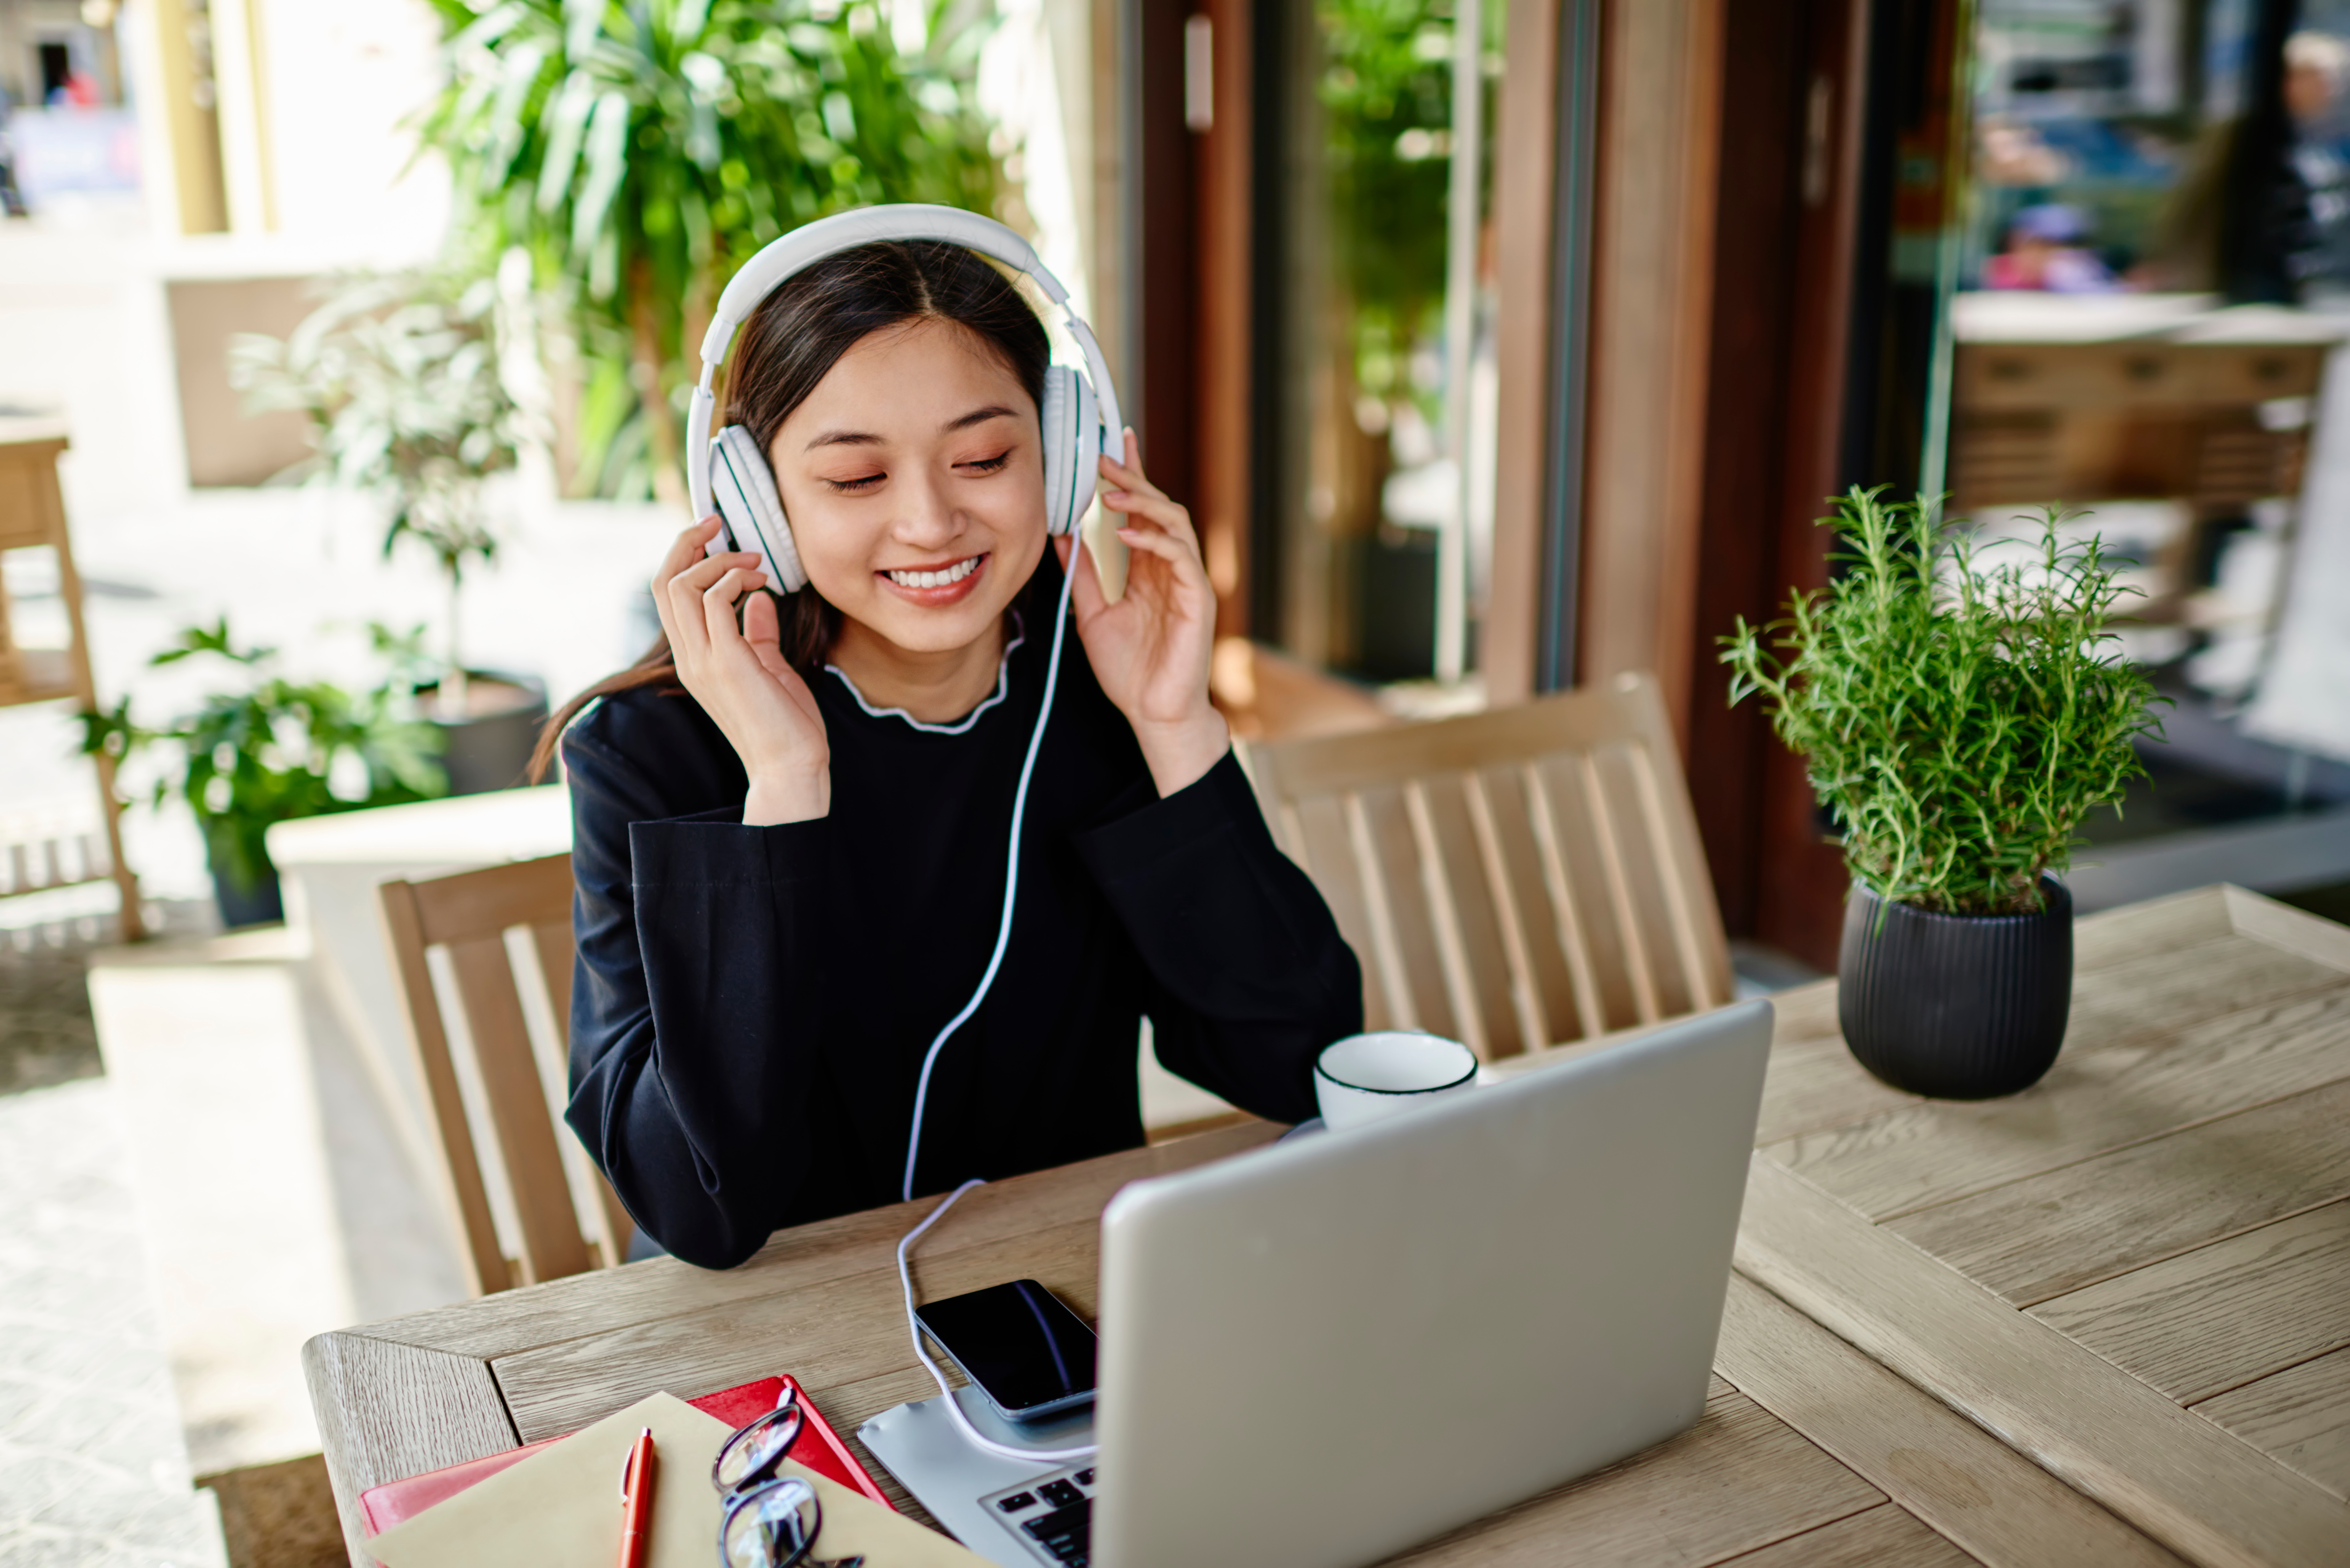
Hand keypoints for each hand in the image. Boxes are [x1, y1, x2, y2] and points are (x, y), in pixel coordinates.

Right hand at [653, 516, 830, 823]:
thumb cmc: (785, 722)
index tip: (717, 535)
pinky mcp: (726, 663)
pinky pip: (714, 602)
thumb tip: (759, 598)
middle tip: (720, 523)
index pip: (668, 593)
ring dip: (718, 560)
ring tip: (754, 561)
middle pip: (664, 581)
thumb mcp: (768, 667)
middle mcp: (690, 657)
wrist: (792, 767)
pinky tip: (760, 582)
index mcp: (695, 656)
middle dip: (688, 542)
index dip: (685, 555)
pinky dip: (734, 580)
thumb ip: (757, 632)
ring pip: (681, 585)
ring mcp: (703, 661)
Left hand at [1055, 432, 1228, 795]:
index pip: (1142, 512)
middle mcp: (1172, 569)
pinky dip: (1155, 541)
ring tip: (1110, 493)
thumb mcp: (1093, 613)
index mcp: (1150, 570)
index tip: (1113, 444)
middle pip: (1160, 508)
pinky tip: (1127, 534)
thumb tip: (1059, 533)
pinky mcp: (1198, 599)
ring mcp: (1188, 582)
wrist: (1153, 714)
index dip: (1131, 476)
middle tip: (1102, 457)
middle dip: (1133, 478)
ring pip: (1176, 524)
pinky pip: (1181, 558)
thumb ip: (1082, 573)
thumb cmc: (1130, 671)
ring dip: (1143, 503)